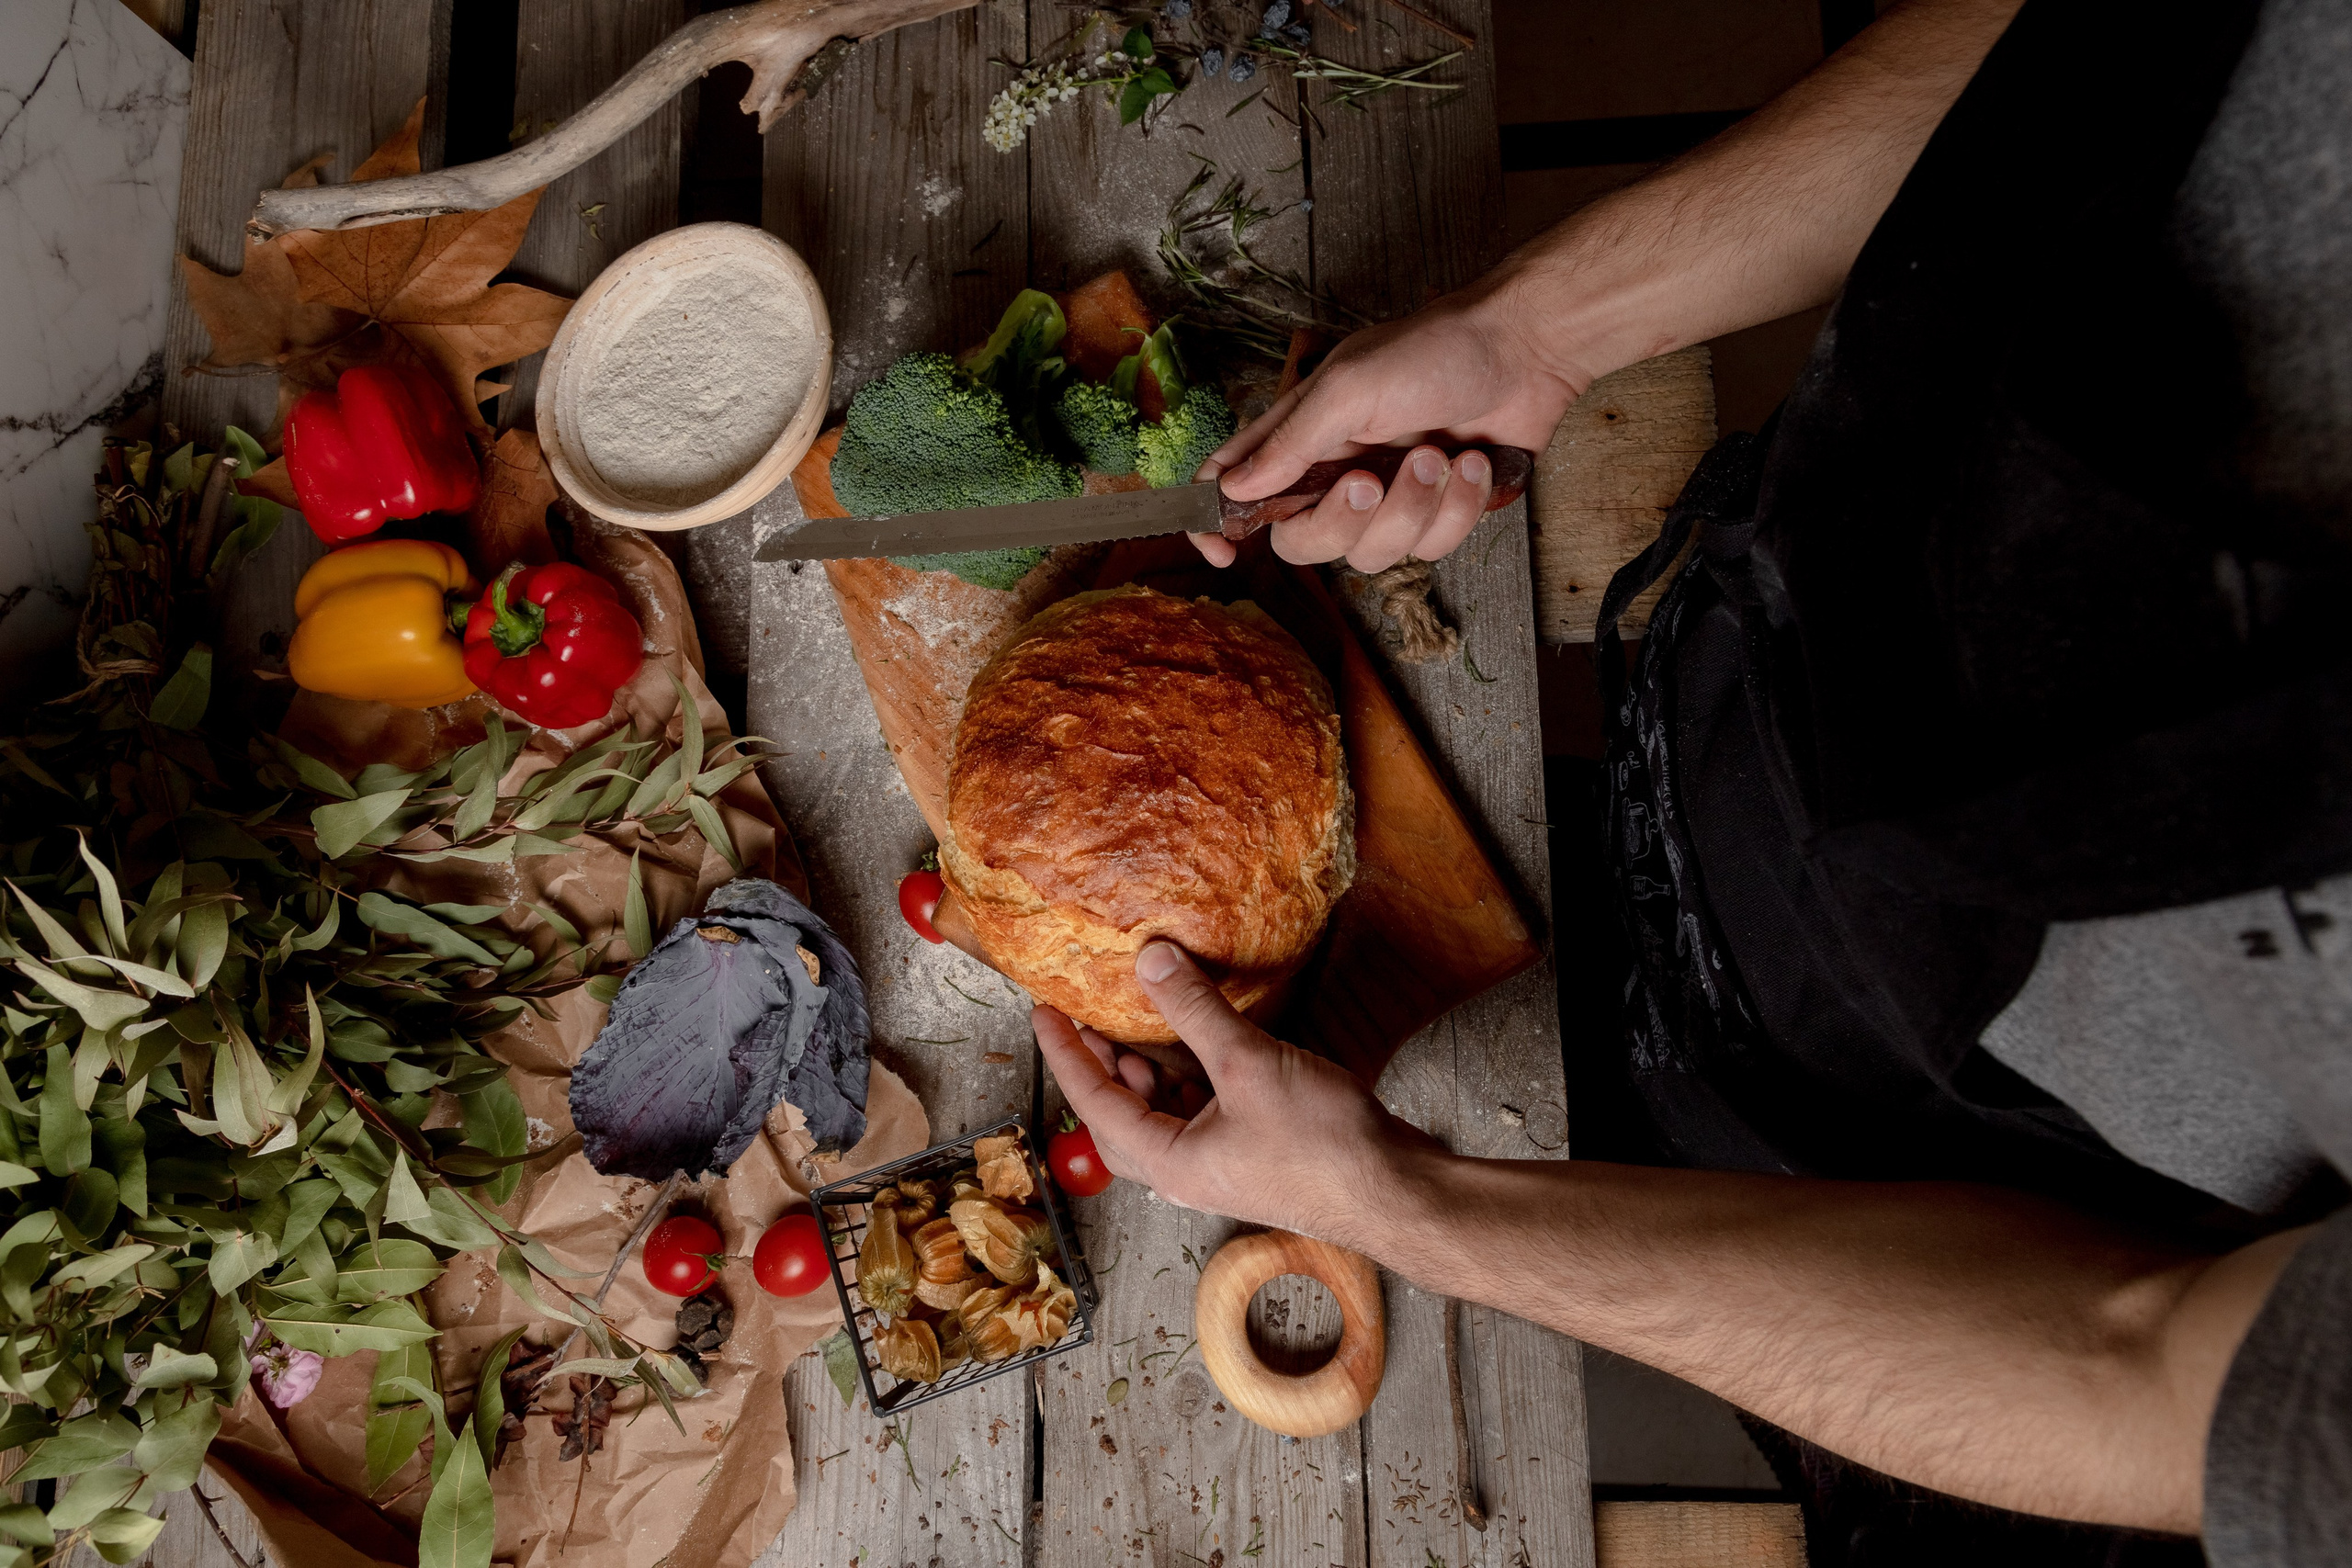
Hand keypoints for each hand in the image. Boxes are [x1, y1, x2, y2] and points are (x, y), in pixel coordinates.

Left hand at [1032, 941, 1431, 1243]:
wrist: (1392, 1191)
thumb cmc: (1322, 1145)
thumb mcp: (1248, 1064)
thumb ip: (1195, 1011)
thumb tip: (1151, 960)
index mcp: (1168, 1161)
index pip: (1094, 1103)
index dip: (1065, 1053)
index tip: (1044, 1011)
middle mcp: (1184, 1172)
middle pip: (1119, 1115)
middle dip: (1101, 1065)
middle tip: (1087, 1016)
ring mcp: (1217, 1166)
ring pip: (1160, 1114)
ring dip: (1146, 1071)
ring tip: (1139, 1023)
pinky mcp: (1248, 1154)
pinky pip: (1197, 1113)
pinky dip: (1187, 1078)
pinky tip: (1200, 1045)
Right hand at [1190, 290, 1586, 572]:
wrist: (1524, 351)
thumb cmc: (1434, 350)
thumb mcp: (1349, 388)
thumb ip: (1290, 442)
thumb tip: (1232, 490)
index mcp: (1300, 437)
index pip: (1232, 488)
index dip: (1215, 525)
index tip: (1222, 551)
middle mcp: (1335, 474)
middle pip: (1303, 542)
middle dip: (1341, 520)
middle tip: (1370, 479)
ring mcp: (1388, 498)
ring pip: (1373, 553)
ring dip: (1414, 506)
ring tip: (1441, 453)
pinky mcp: (1437, 513)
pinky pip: (1431, 547)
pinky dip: (1457, 506)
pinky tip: (1473, 463)